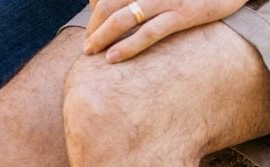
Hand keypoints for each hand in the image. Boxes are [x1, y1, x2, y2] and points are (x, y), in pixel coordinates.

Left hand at [82, 0, 246, 61]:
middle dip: (94, 25)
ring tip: (91, 52)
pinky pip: (148, 32)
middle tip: (87, 45)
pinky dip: (127, 46)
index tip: (93, 30)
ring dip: (102, 36)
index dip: (97, 11)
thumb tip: (132, 10)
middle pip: (110, 3)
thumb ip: (149, 1)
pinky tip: (112, 58)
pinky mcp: (182, 14)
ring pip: (123, 17)